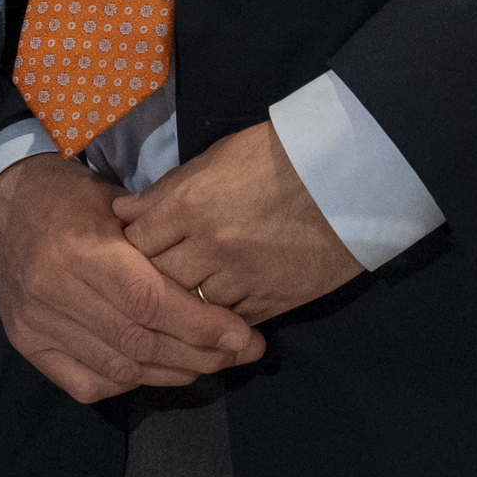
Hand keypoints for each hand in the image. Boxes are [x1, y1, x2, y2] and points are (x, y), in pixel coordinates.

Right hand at [0, 150, 262, 403]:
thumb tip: (219, 285)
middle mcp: (54, 292)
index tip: (242, 335)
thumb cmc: (65, 196)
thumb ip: (159, 242)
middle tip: (238, 353)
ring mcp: (36, 325)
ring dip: (171, 372)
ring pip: (118, 369)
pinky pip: (86, 384)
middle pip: (138, 342)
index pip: (148, 301)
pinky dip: (127, 384)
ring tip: (208, 364)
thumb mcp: (114, 203)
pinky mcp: (27, 344)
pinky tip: (154, 371)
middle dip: (198, 354)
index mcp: (80, 249)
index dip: (199, 325)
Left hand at [114, 122, 362, 326]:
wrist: (351, 177)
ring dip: (185, 298)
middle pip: (157, 278)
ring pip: (190, 305)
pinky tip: (216, 305)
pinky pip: (229, 320)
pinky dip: (219, 314)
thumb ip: (167, 190)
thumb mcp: (215, 159)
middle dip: (151, 275)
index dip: (130, 244)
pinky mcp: (272, 300)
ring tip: (185, 289)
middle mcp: (210, 246)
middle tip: (153, 271)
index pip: (135, 240)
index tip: (133, 244)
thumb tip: (125, 212)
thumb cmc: (278, 157)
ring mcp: (242, 278)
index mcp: (190, 204)